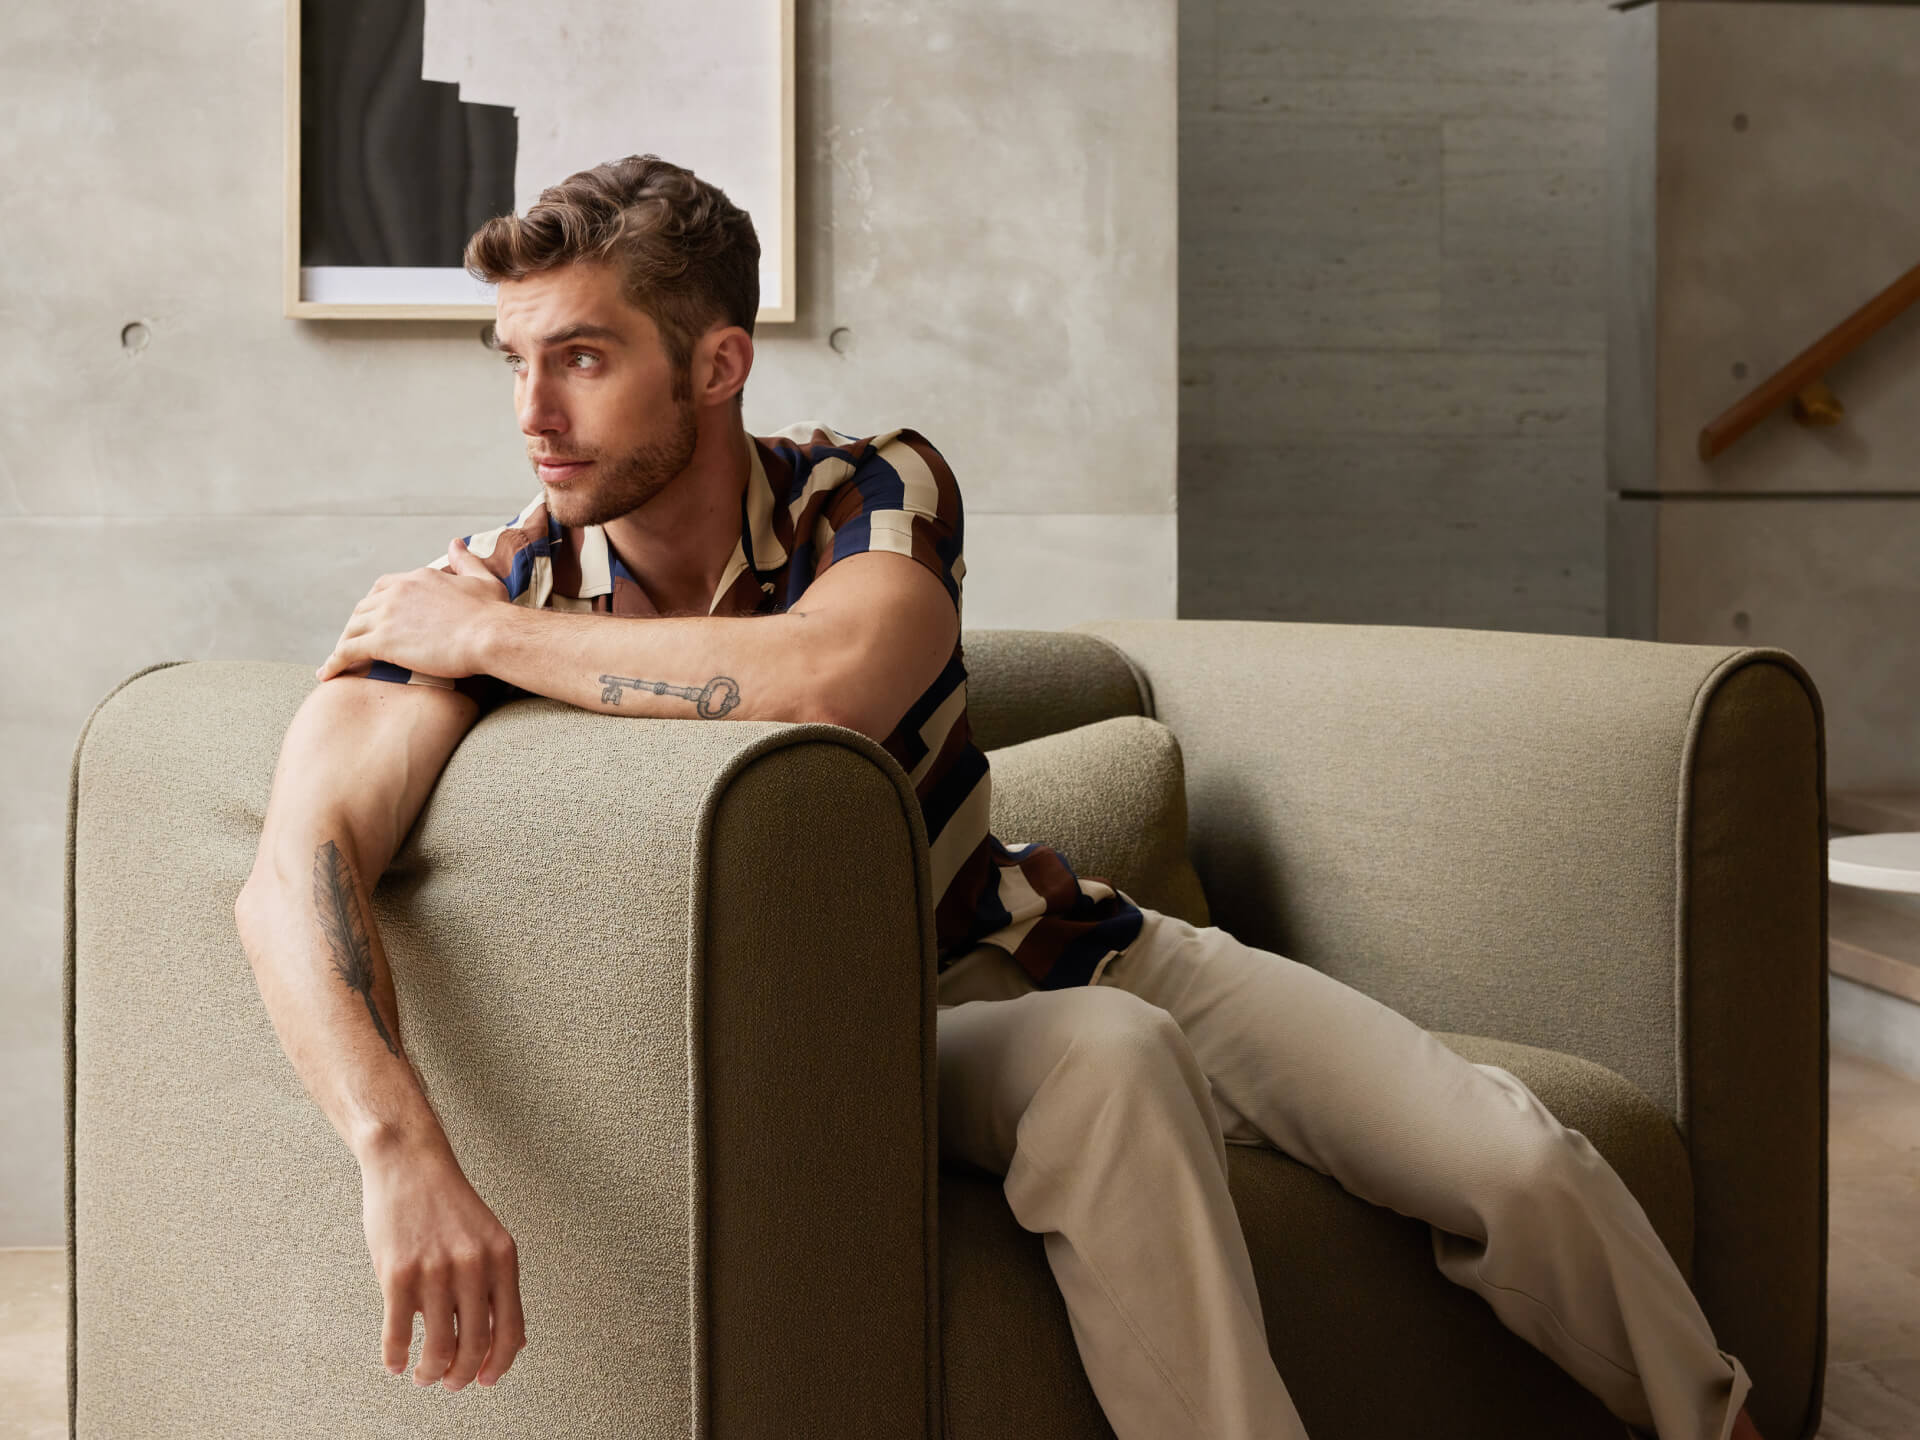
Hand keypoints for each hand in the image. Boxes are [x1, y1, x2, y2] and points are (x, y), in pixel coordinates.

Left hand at [317, 539, 509, 682]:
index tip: (376, 619)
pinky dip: (334, 662)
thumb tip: (455, 543)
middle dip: (357, 624)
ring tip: (340, 661)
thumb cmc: (493, 613)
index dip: (376, 604)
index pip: (384, 587)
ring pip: (352, 628)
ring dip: (344, 643)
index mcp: (418, 578)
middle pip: (364, 608)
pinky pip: (347, 651)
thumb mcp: (482, 579)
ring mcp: (387, 616)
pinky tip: (327, 674)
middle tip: (356, 642)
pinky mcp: (382, 642)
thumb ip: (465, 561)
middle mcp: (397, 592)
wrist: (491, 635)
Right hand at [360, 1135, 527, 1389]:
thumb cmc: (447, 1203)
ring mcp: (435, 1270)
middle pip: (474, 1346)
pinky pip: (398, 1333)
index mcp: (503, 1257)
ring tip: (423, 1375)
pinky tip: (395, 1362)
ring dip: (430, 1372)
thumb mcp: (488, 1238)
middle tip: (450, 1384)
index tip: (486, 1379)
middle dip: (461, 1376)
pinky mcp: (397, 1273)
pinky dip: (396, 1357)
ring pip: (438, 1348)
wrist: (410, 1163)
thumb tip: (513, 1339)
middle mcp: (473, 1265)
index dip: (499, 1364)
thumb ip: (498, 1285)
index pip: (511, 1330)